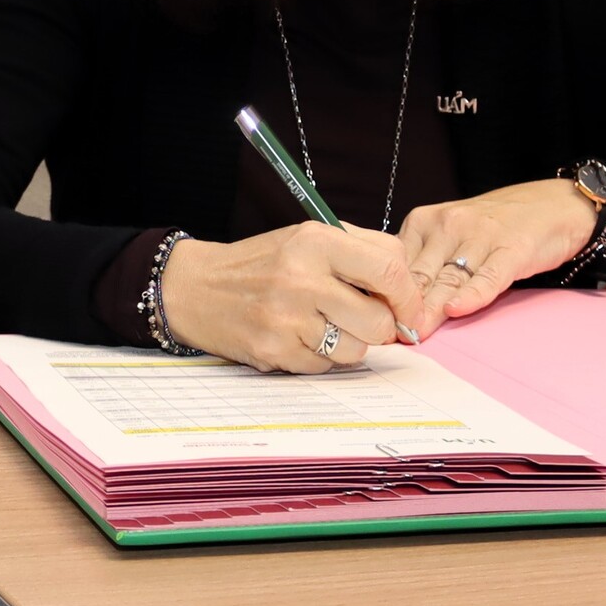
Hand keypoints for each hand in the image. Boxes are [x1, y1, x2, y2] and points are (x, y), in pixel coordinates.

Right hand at [157, 223, 427, 372]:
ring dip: (348, 344)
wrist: (196, 288)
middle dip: (380, 328)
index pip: (390, 270)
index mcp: (315, 241)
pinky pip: (324, 367)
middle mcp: (302, 278)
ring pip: (355, 351)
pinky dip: (318, 357)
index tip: (407, 309)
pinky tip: (297, 337)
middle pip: (378, 321)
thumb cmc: (262, 263)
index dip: (409, 297)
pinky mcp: (273, 350)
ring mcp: (286, 318)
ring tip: (321, 326)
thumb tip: (409, 289)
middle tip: (362, 320)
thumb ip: (363, 252)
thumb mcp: (308, 238)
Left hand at [398, 179, 598, 331]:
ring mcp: (480, 236)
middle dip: (403, 308)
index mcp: (426, 222)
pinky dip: (472, 294)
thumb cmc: (495, 224)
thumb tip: (390, 301)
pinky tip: (456, 310)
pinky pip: (488, 276)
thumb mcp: (449, 235)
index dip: (386, 296)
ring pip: (448, 279)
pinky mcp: (512, 249)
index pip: (397, 265)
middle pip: (420, 276)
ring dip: (431, 309)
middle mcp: (449, 225)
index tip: (375, 322)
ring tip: (415, 333)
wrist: (552, 204)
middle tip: (389, 337)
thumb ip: (423, 262)